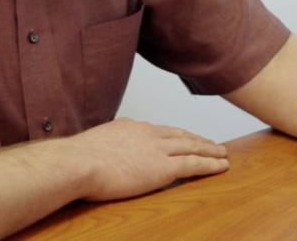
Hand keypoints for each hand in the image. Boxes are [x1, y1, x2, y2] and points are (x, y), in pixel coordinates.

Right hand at [57, 117, 229, 200]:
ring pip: (192, 147)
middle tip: (211, 142)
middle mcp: (147, 134)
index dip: (174, 134)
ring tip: (222, 153)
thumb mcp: (89, 146)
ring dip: (209, 150)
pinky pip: (194, 165)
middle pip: (180, 135)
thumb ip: (101, 148)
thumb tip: (97, 155)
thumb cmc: (74, 160)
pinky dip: (210, 164)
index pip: (159, 130)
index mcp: (129, 128)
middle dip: (197, 139)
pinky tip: (221, 166)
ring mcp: (157, 150)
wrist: (76, 163)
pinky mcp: (163, 168)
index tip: (182, 136)